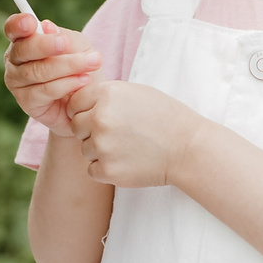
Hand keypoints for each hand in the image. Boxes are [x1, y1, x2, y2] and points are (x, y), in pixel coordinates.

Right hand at [2, 13, 99, 133]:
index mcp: (23, 40)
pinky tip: (83, 80)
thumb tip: (47, 26)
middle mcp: (15, 60)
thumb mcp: (78, 46)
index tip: (31, 22)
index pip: (13, 28)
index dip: (19, 24)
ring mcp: (17, 82)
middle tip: (66, 43)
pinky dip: (67, 84)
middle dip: (46, 45)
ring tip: (91, 63)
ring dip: (67, 66)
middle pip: (24, 49)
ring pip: (37, 71)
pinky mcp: (27, 102)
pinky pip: (45, 91)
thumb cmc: (79, 67)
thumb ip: (64, 36)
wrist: (87, 99)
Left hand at [66, 79, 202, 188]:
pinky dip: (106, 169)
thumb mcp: (136, 93)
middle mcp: (100, 118)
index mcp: (107, 94)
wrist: (188, 148)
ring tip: (128, 147)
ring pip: (84, 149)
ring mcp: (102, 145)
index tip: (100, 117)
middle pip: (76, 126)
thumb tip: (77, 103)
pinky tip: (127, 162)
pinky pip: (92, 169)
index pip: (75, 102)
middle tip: (117, 134)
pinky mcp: (108, 170)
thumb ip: (105, 96)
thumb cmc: (165, 117)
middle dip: (90, 130)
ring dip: (100, 151)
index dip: (85, 110)